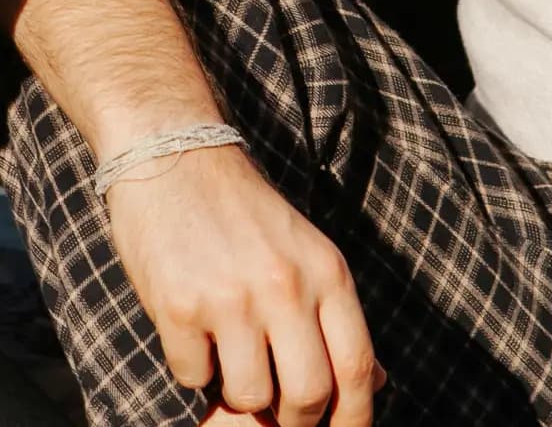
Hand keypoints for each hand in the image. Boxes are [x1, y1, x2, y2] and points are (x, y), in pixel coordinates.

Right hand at [104, 143, 380, 426]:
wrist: (174, 152)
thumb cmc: (243, 212)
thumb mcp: (307, 251)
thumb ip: (336, 315)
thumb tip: (376, 381)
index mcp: (326, 271)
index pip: (357, 368)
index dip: (354, 419)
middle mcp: (285, 285)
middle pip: (308, 397)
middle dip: (294, 420)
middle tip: (279, 412)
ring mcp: (231, 297)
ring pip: (249, 396)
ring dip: (237, 390)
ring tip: (228, 350)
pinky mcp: (180, 306)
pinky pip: (193, 378)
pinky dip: (193, 366)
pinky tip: (191, 326)